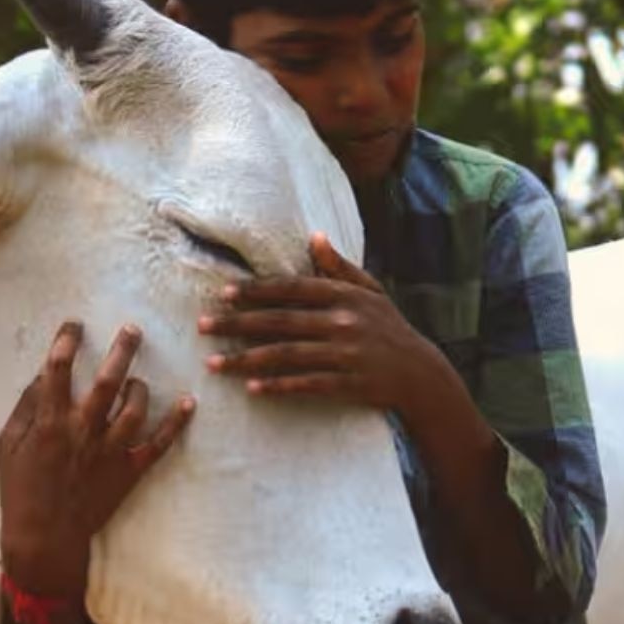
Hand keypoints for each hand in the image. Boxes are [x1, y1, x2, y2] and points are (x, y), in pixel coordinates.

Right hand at [0, 321, 194, 596]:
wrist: (44, 537)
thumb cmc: (21, 487)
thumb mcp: (9, 444)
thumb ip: (26, 406)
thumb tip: (43, 374)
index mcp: (50, 423)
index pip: (58, 370)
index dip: (66, 341)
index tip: (75, 324)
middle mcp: (83, 432)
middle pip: (106, 381)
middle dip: (121, 350)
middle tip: (133, 329)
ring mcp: (109, 452)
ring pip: (135, 409)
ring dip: (140, 388)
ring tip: (138, 379)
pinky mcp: (129, 471)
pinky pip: (159, 444)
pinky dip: (177, 423)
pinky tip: (189, 402)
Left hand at [198, 233, 438, 409]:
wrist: (420, 374)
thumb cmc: (389, 328)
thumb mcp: (370, 291)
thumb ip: (339, 267)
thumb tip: (315, 237)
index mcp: (344, 295)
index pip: (291, 288)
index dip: (256, 291)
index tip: (223, 293)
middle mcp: (342, 321)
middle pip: (280, 321)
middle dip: (236, 324)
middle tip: (203, 326)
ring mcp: (345, 354)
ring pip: (286, 355)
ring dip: (246, 360)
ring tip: (214, 363)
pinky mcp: (347, 383)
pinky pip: (305, 383)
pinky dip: (277, 385)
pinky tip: (251, 387)